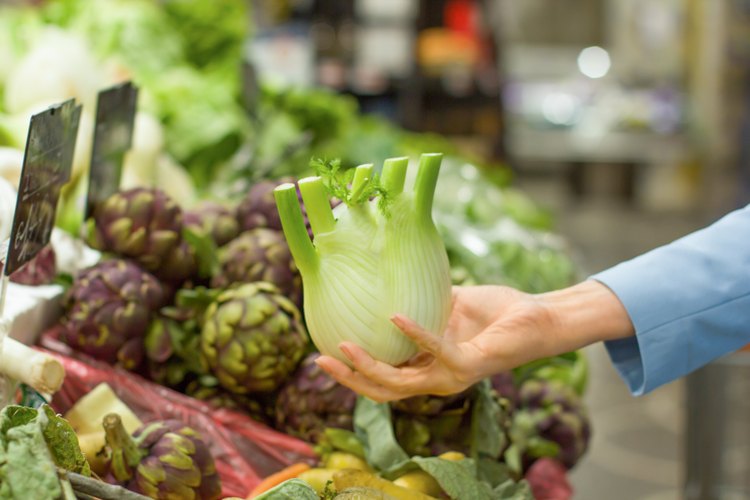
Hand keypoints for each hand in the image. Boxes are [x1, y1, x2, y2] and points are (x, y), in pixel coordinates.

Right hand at [315, 281, 633, 401]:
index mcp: (427, 366)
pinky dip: (414, 335)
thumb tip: (387, 276)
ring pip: (401, 384)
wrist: (535, 315)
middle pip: (383, 390)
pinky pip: (435, 351)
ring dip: (371, 367)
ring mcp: (451, 376)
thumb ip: (421, 301)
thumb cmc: (495, 311)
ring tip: (346, 346)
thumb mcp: (448, 303)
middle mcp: (436, 378)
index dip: (352, 371)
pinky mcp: (468, 366)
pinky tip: (394, 316)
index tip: (323, 351)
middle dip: (350, 379)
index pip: (383, 377)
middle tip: (321, 359)